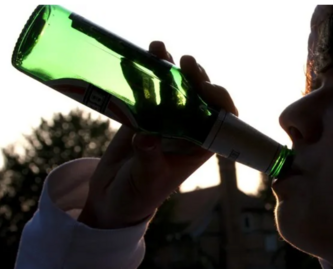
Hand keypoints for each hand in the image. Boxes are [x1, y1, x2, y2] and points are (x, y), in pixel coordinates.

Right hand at [78, 41, 237, 228]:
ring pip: (172, 88)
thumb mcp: (148, 179)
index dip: (219, 99)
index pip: (221, 118)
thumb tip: (146, 137)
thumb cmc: (139, 195)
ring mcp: (164, 119)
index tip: (206, 88)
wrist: (112, 196)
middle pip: (198, 96)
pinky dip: (141, 75)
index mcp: (200, 145)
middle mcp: (187, 129)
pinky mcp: (141, 115)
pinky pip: (145, 90)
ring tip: (159, 48)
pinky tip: (135, 59)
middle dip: (195, 77)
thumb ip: (149, 159)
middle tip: (185, 62)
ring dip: (168, 67)